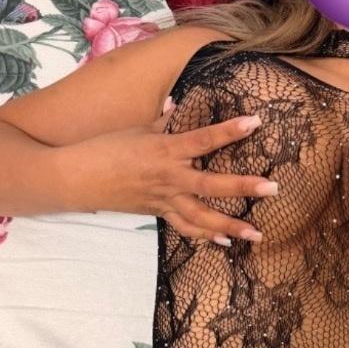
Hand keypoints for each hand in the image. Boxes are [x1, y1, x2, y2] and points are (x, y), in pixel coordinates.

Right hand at [58, 98, 276, 244]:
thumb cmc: (104, 147)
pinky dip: (206, 236)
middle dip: (244, 187)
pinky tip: (226, 242)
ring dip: (230, 226)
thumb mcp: (136, 128)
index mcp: (165, 149)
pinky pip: (185, 227)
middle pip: (212, 184)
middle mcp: (169, 177)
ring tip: (256, 234)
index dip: (230, 131)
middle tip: (273, 188)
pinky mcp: (157, 212)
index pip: (204, 139)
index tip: (255, 122)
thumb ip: (162, 121)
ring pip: (202, 217)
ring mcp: (164, 198)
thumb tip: (177, 105)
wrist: (75, 178)